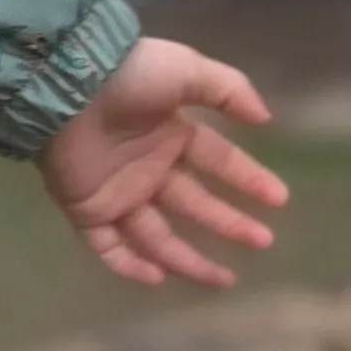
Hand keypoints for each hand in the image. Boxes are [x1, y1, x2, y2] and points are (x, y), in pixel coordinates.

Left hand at [39, 38, 288, 289]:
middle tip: (263, 242)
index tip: (279, 200)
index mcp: (173, 136)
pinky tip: (158, 277)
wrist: (71, 87)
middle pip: (195, 205)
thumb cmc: (130, 74)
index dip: (248, 180)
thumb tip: (266, 118)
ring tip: (223, 280)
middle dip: (229, 224)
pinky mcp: (88, 211)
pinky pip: (108, 247)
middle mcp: (149, 170)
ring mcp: (118, 194)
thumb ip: (230, 91)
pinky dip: (129, 265)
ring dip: (188, 258)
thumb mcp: (189, 71)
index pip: (218, 163)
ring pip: (157, 235)